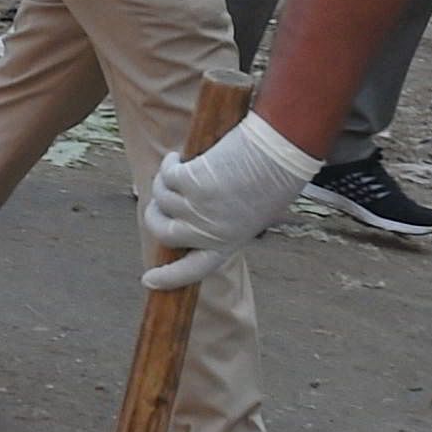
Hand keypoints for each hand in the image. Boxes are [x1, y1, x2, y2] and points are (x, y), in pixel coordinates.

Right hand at [145, 113, 323, 290]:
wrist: (281, 149)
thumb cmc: (275, 175)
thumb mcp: (251, 211)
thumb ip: (224, 220)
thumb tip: (191, 215)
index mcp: (228, 242)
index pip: (192, 270)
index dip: (169, 277)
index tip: (149, 281)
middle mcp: (209, 231)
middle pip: (163, 233)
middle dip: (153, 217)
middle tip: (156, 204)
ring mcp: (197, 208)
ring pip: (161, 198)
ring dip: (164, 181)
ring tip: (179, 164)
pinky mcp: (189, 182)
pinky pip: (166, 175)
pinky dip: (170, 163)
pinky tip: (179, 155)